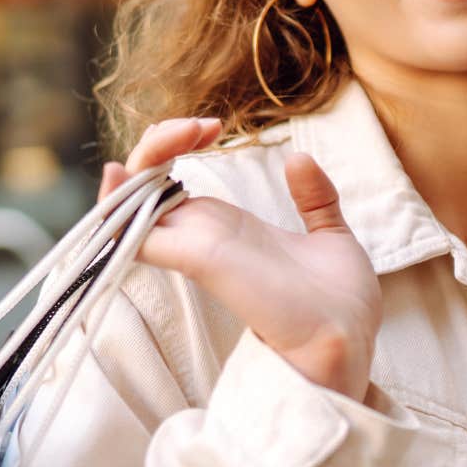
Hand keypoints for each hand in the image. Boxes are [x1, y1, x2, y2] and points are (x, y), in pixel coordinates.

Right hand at [100, 119, 380, 398]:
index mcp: (225, 228)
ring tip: (171, 135)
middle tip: (203, 127)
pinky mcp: (199, 260)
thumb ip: (314, 198)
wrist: (349, 339)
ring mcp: (195, 249)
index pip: (169, 182)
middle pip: (143, 185)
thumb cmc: (340, 303)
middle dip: (158, 142)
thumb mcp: (330, 236)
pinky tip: (117, 178)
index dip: (175, 143)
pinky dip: (117, 209)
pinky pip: (136, 237)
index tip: (213, 127)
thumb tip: (299, 160)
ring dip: (131, 170)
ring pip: (128, 208)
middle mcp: (202, 237)